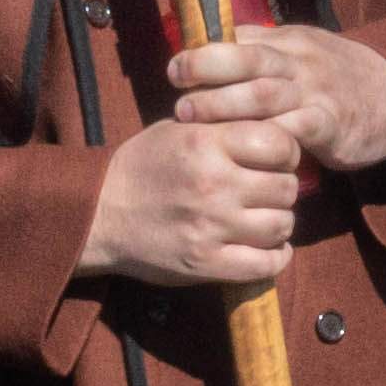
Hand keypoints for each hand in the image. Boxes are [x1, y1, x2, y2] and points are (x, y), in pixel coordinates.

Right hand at [75, 108, 307, 290]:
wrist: (99, 215)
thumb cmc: (141, 167)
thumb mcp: (176, 128)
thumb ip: (222, 124)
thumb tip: (271, 120)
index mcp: (206, 143)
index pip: (279, 144)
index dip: (286, 151)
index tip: (276, 159)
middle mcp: (213, 184)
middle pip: (286, 187)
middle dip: (283, 188)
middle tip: (270, 191)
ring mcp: (211, 227)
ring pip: (282, 226)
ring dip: (280, 223)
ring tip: (265, 219)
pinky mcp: (206, 263)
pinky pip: (265, 265)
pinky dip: (275, 258)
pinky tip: (268, 249)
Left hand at [174, 22, 385, 177]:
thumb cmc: (336, 78)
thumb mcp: (303, 51)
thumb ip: (262, 51)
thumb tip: (211, 45)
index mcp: (288, 42)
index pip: (240, 39)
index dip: (204, 51)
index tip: (175, 68)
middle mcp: (299, 62)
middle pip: (248, 59)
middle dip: (207, 69)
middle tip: (177, 87)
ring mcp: (316, 92)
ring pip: (264, 93)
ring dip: (223, 104)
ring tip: (190, 116)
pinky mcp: (330, 123)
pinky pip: (293, 129)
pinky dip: (262, 138)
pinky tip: (236, 149)